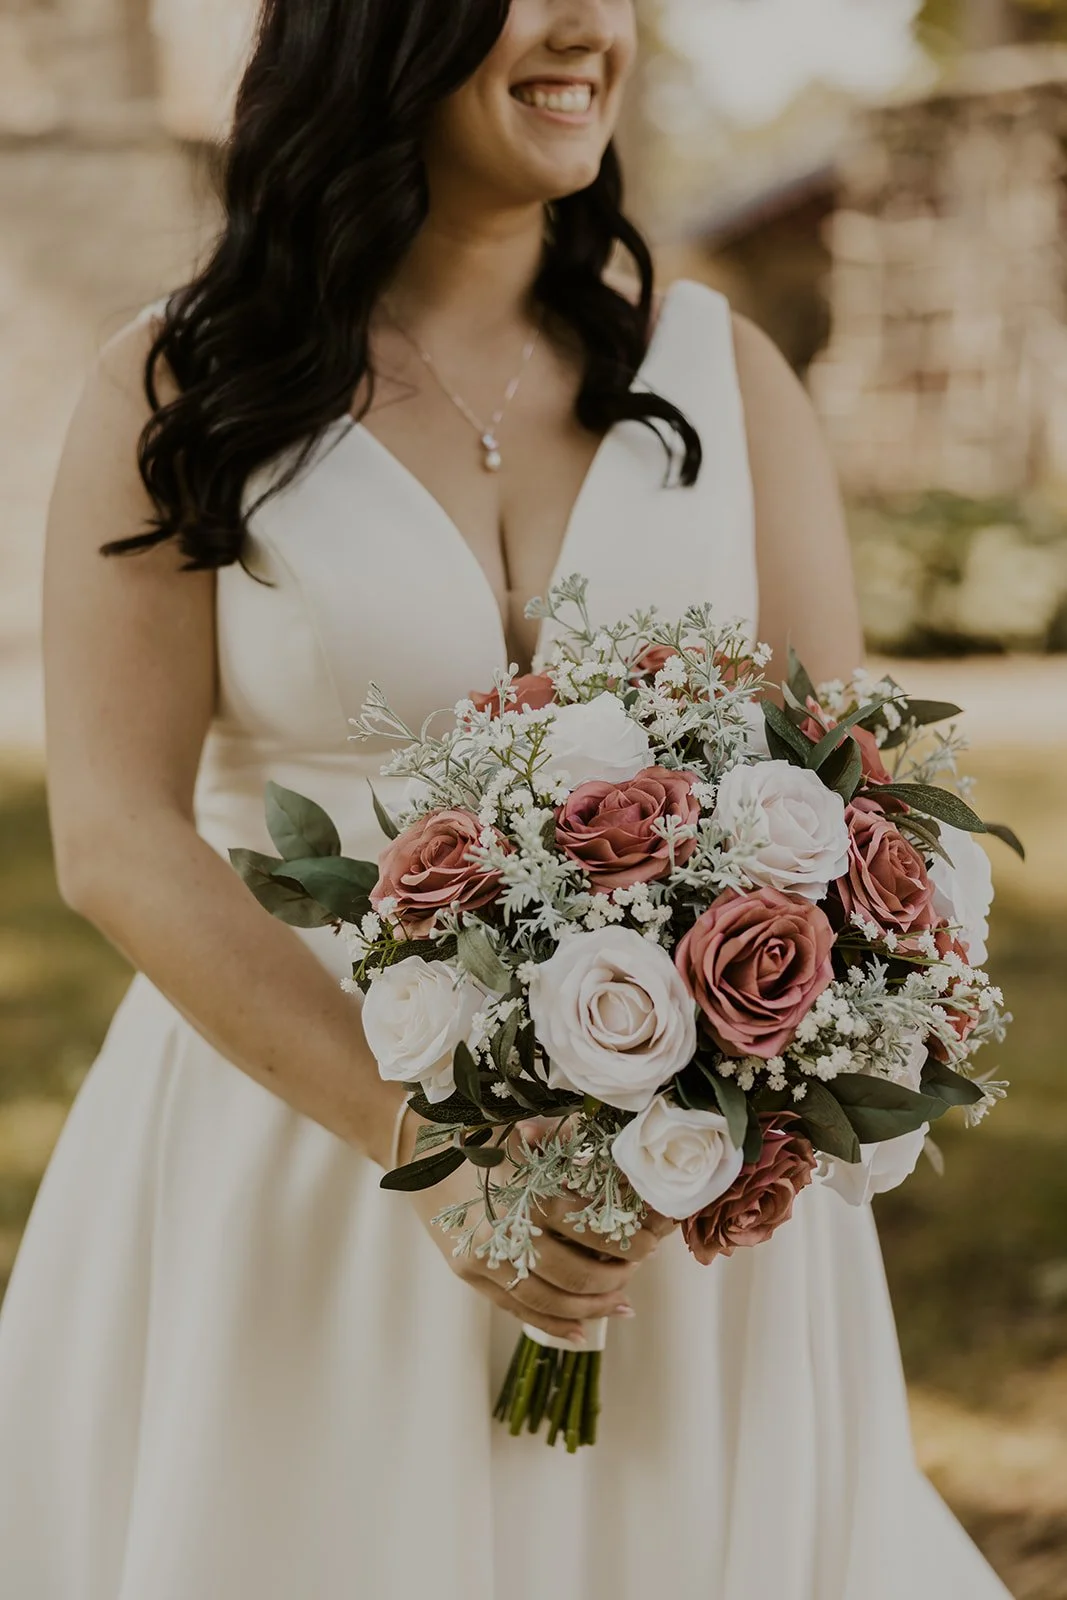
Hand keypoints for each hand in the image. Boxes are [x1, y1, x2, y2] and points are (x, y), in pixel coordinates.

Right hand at [399, 1111, 676, 1345]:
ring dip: (591, 1307)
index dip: (627, 1241)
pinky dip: (552, 1324)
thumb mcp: (524, 1128)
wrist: (413, 1144)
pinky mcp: (468, 1274)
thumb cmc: (476, 1128)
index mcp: (525, 1194)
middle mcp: (504, 1234)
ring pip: (549, 1301)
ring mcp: (483, 1260)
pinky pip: (516, 1310)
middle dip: (615, 1277)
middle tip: (638, 1269)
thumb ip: (567, 1147)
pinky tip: (580, 1330)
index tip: (652, 1241)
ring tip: (621, 1302)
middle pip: (575, 1274)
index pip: (592, 1230)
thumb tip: (621, 1164)